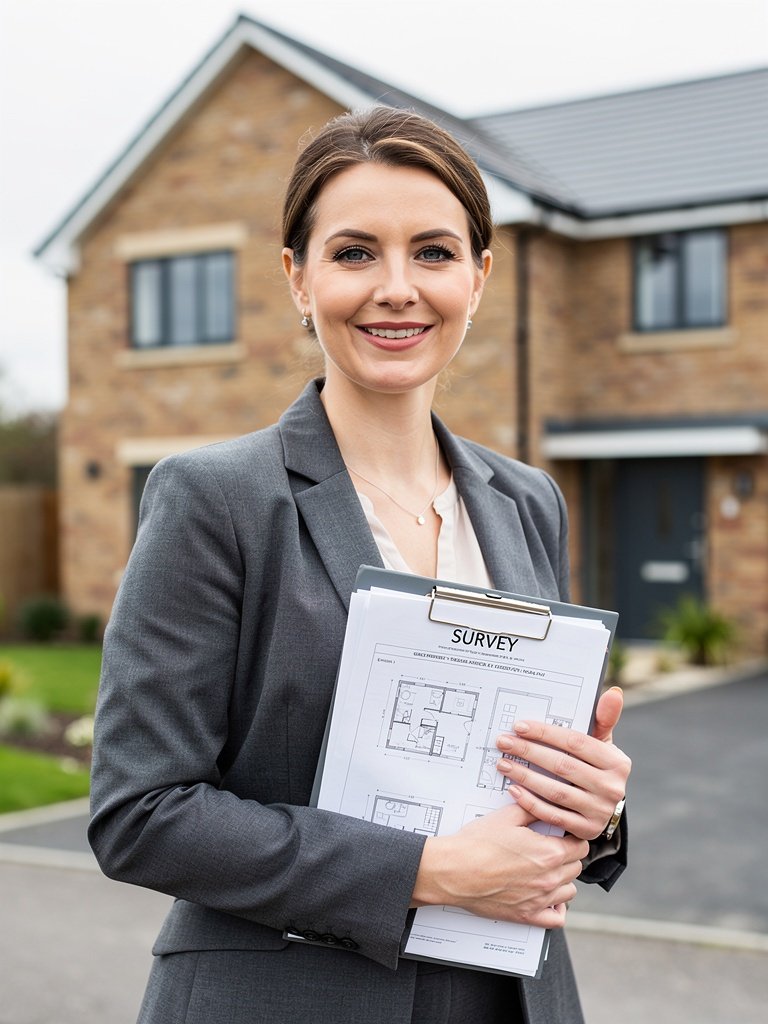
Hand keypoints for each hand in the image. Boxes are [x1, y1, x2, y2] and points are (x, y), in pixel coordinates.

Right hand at [411, 801, 589, 928]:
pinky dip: (557, 908)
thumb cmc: (476, 844)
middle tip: (553, 847)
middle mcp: (549, 878)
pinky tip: (548, 896)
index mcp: (548, 852)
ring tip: (549, 870)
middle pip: (577, 867)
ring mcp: (540, 900)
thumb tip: (545, 805)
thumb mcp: (507, 816)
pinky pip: (556, 918)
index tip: (564, 834)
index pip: (581, 845)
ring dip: (564, 879)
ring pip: (570, 891)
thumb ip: (533, 809)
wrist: (454, 870)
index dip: (573, 836)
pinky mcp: (527, 915)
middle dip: (569, 855)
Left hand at [494, 688, 630, 840]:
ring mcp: (599, 812)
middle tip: (503, 742)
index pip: (575, 742)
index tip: (519, 726)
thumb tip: (613, 692)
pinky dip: (530, 802)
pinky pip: (552, 815)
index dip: (545, 733)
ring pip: (555, 791)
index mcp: (616, 762)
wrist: (604, 807)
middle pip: (562, 765)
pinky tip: (513, 789)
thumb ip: (604, 719)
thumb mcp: (603, 744)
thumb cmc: (596, 766)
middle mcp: (612, 788)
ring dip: (525, 776)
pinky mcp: (586, 830)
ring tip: (503, 763)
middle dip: (529, 752)